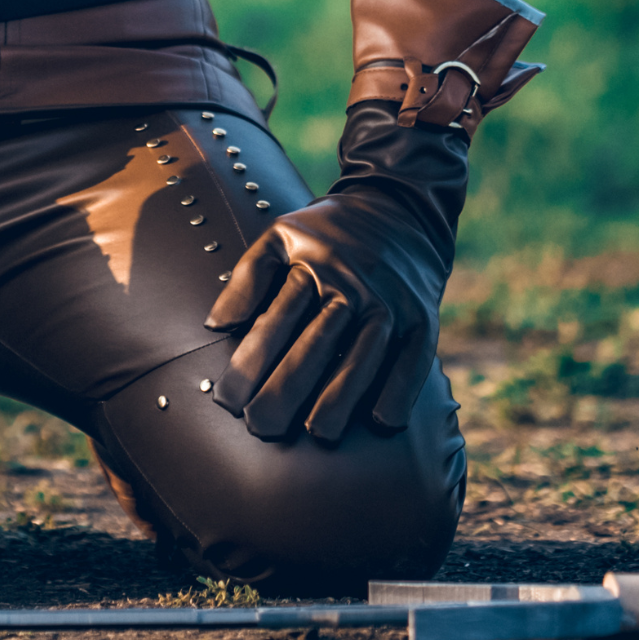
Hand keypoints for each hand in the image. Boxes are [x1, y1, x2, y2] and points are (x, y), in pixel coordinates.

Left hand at [203, 135, 456, 441]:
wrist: (401, 205)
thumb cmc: (329, 232)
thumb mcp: (283, 235)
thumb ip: (247, 277)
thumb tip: (214, 326)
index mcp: (313, 264)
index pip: (276, 320)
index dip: (250, 362)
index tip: (228, 400)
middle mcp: (353, 284)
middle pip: (317, 343)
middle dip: (287, 388)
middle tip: (261, 427)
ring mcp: (391, 302)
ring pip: (364, 355)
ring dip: (342, 396)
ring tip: (317, 433)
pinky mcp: (424, 316)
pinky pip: (414, 358)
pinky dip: (400, 389)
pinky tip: (381, 421)